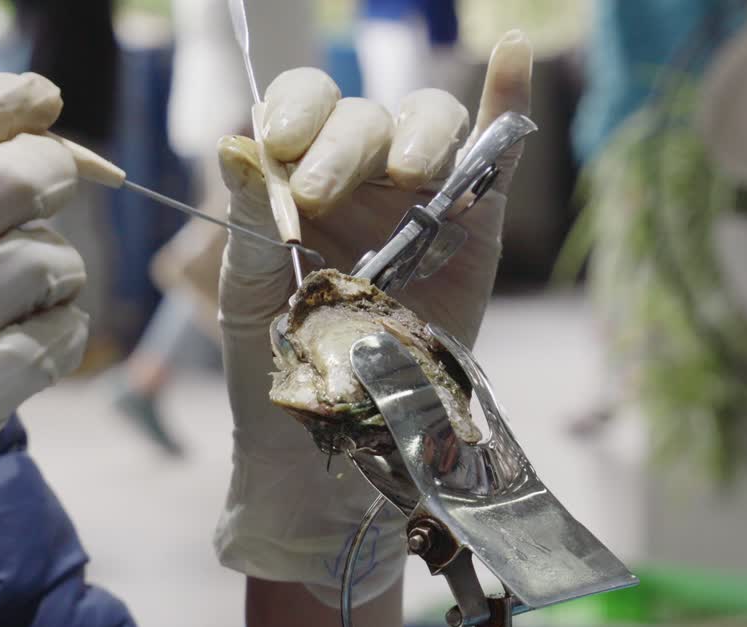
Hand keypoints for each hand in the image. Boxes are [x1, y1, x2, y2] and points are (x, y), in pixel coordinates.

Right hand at [0, 72, 86, 626]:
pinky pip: (57, 338)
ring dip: (58, 275)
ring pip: (47, 259)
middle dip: (58, 173)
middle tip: (60, 190)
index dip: (3, 97)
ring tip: (30, 301)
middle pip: (14, 176)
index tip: (43, 99)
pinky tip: (31, 355)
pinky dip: (61, 338)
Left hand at [214, 31, 533, 604]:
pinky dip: (507, 105)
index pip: (302, 108)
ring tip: (404, 173)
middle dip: (343, 142)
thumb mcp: (246, 295)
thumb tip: (236, 142)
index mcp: (297, 184)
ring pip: (429, 126)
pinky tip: (511, 52)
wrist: (324, 454)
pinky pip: (497, 163)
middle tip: (321, 195)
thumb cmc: (275, 375)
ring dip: (417, 132)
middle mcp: (359, 184)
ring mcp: (422, 207)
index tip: (277, 147)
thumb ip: (249, 221)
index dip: (294, 111)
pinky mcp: (476, 237)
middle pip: (365, 114)